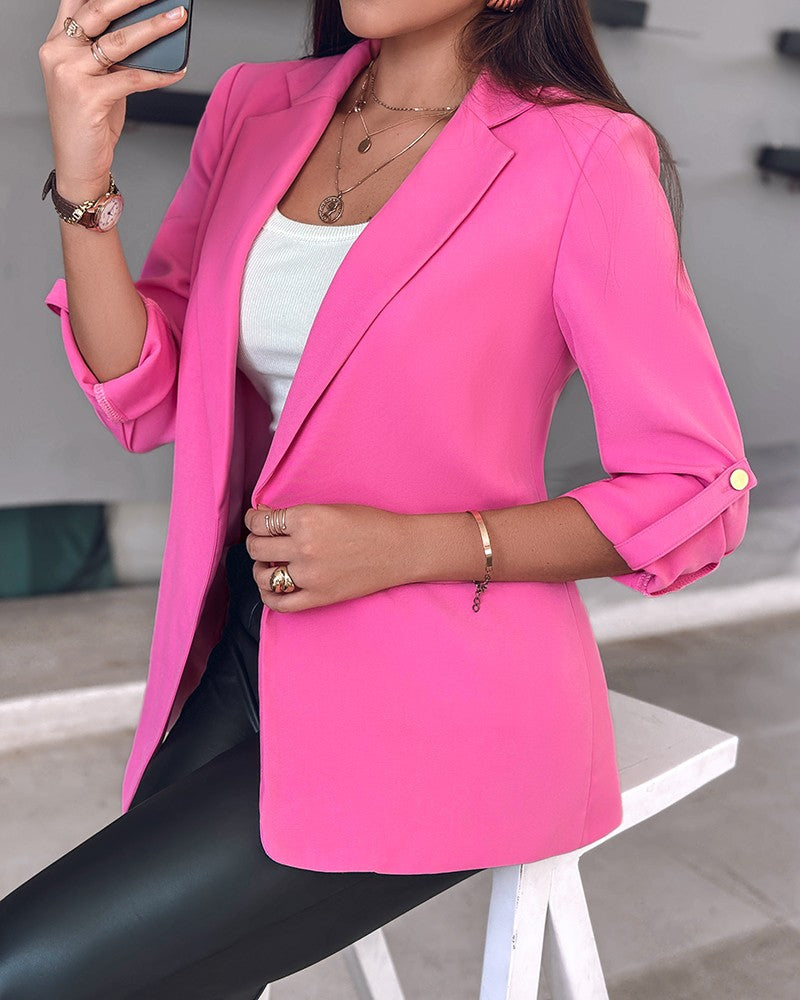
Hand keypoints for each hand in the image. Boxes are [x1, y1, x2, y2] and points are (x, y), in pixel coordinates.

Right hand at [39, 0, 188, 197]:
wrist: (77, 164)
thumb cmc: (88, 122)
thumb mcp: (94, 79)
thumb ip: (108, 54)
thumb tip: (148, 34)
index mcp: (57, 42)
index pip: (80, 2)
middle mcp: (58, 52)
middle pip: (99, 11)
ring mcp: (70, 73)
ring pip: (119, 41)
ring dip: (154, 28)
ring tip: (176, 19)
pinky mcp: (88, 97)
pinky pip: (132, 78)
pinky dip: (159, 75)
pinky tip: (177, 71)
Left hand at [243, 503, 411, 612]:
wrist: (400, 550)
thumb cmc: (370, 524)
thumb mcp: (330, 509)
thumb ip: (296, 515)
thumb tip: (264, 517)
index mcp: (306, 518)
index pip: (260, 522)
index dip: (253, 520)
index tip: (256, 521)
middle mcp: (304, 547)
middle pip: (257, 547)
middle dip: (255, 542)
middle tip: (263, 540)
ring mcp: (310, 575)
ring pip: (263, 575)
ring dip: (260, 568)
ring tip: (270, 563)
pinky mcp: (319, 597)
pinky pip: (280, 603)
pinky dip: (269, 595)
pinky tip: (272, 587)